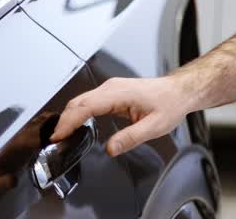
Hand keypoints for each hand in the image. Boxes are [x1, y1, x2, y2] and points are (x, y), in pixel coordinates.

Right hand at [52, 76, 191, 156]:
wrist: (180, 91)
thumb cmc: (170, 104)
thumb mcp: (155, 126)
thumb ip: (131, 137)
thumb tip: (110, 148)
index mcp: (121, 93)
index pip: (86, 106)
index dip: (69, 122)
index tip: (58, 136)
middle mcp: (113, 88)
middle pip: (78, 102)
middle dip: (63, 121)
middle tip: (55, 141)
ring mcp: (111, 88)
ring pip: (81, 100)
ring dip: (69, 116)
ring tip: (61, 136)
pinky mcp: (112, 92)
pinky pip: (89, 101)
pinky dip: (78, 113)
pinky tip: (75, 125)